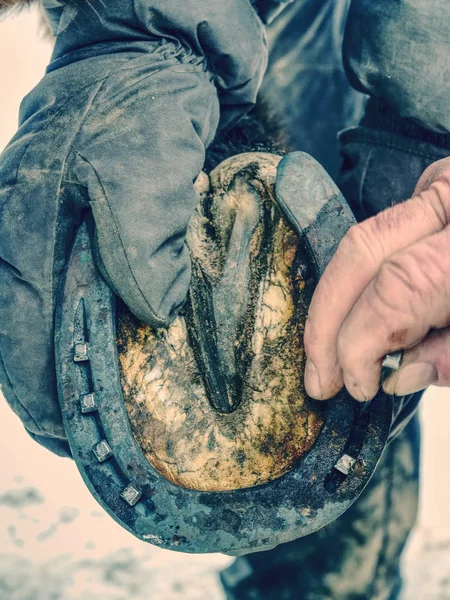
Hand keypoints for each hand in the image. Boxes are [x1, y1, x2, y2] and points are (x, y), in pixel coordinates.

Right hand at [0, 0, 266, 454]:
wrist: (149, 57)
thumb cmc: (143, 104)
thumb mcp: (145, 164)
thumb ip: (142, 238)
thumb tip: (150, 310)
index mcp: (27, 221)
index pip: (20, 324)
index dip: (38, 386)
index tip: (65, 433)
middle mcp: (25, 230)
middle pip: (19, 329)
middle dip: (42, 389)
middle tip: (75, 436)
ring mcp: (44, 227)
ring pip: (35, 315)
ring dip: (55, 366)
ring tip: (83, 412)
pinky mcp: (73, 224)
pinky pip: (62, 290)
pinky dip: (73, 331)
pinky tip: (96, 352)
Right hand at [304, 157, 449, 400]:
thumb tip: (396, 375)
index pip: (397, 290)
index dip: (360, 343)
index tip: (354, 385)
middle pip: (364, 250)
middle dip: (329, 317)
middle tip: (317, 373)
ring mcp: (446, 183)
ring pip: (366, 237)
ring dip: (337, 299)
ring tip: (326, 352)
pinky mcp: (439, 189)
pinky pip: (385, 235)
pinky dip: (364, 280)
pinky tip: (356, 318)